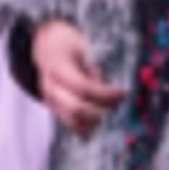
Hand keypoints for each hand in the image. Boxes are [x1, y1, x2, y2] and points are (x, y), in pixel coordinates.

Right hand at [34, 21, 124, 135]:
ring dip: (95, 119)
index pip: (83, 89)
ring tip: (107, 107)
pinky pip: (73, 124)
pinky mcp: (56, 109)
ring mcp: (51, 101)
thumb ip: (94, 69)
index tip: (122, 92)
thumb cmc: (67, 44)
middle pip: (77, 110)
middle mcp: (51, 88)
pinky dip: (89, 125)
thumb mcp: (82, 47)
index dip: (106, 94)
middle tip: (117, 102)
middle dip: (101, 109)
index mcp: (57, 68)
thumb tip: (111, 90)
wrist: (46, 46)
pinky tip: (99, 114)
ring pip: (74, 122)